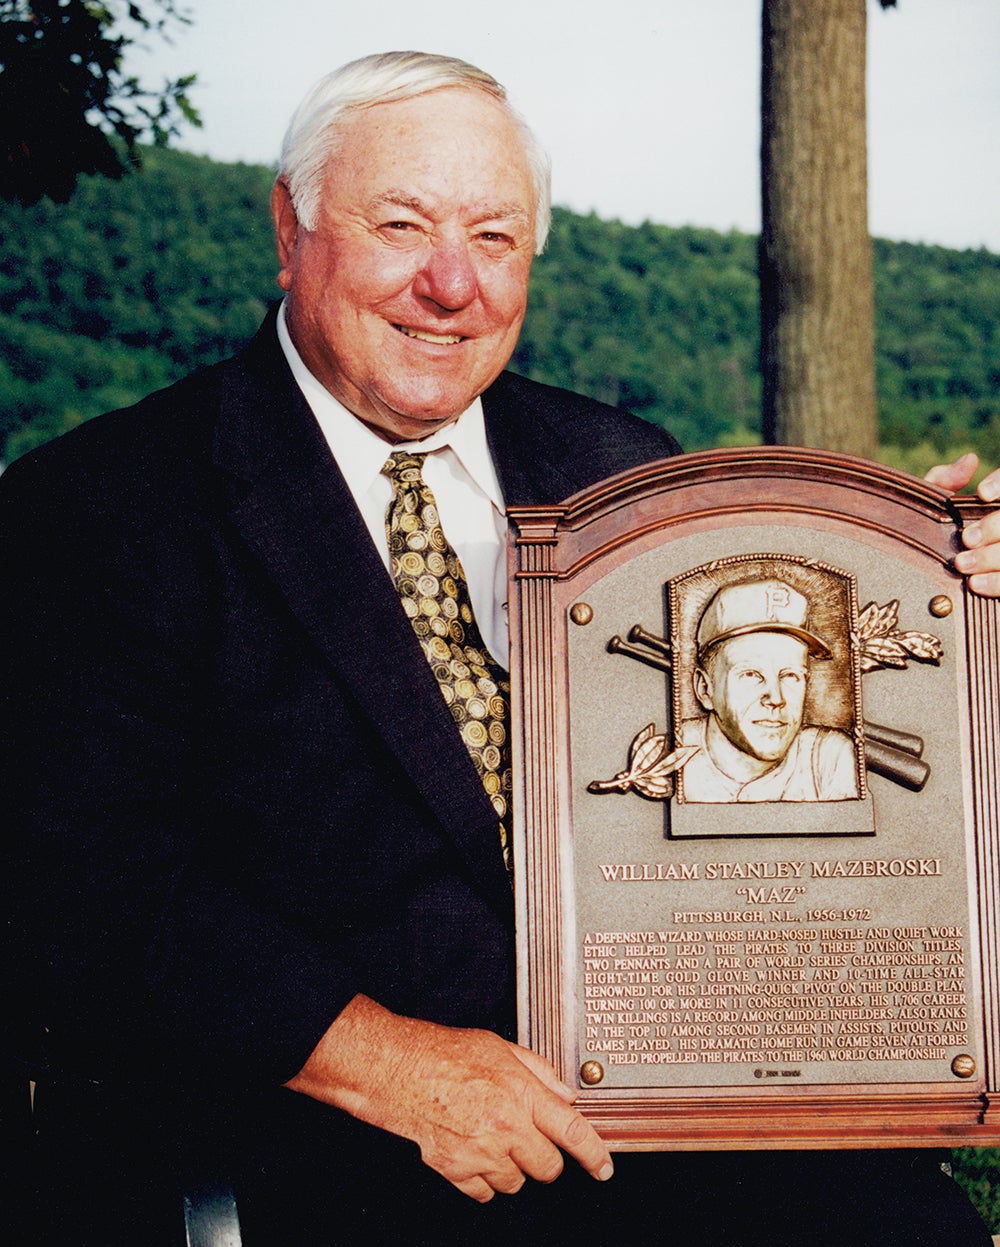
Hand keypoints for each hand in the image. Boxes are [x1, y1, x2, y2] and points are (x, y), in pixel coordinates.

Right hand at [284, 994, 613, 1201]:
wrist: (400, 1070)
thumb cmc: (446, 1054)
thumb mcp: (500, 1048)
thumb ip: (539, 1072)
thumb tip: (565, 1094)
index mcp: (521, 1094)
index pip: (573, 1132)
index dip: (595, 1155)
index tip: (603, 1167)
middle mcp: (505, 1127)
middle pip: (548, 1168)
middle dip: (546, 1159)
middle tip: (530, 1141)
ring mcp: (481, 1153)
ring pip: (517, 1183)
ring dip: (513, 1168)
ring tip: (494, 1139)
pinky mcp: (456, 1170)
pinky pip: (485, 1193)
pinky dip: (484, 1180)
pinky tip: (474, 1153)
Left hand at [924, 453, 999, 596]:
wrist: (910, 588)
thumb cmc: (924, 536)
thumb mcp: (929, 507)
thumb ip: (943, 481)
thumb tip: (970, 461)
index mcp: (994, 505)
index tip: (982, 494)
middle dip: (995, 527)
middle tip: (967, 538)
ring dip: (993, 557)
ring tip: (963, 564)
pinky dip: (997, 582)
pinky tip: (976, 584)